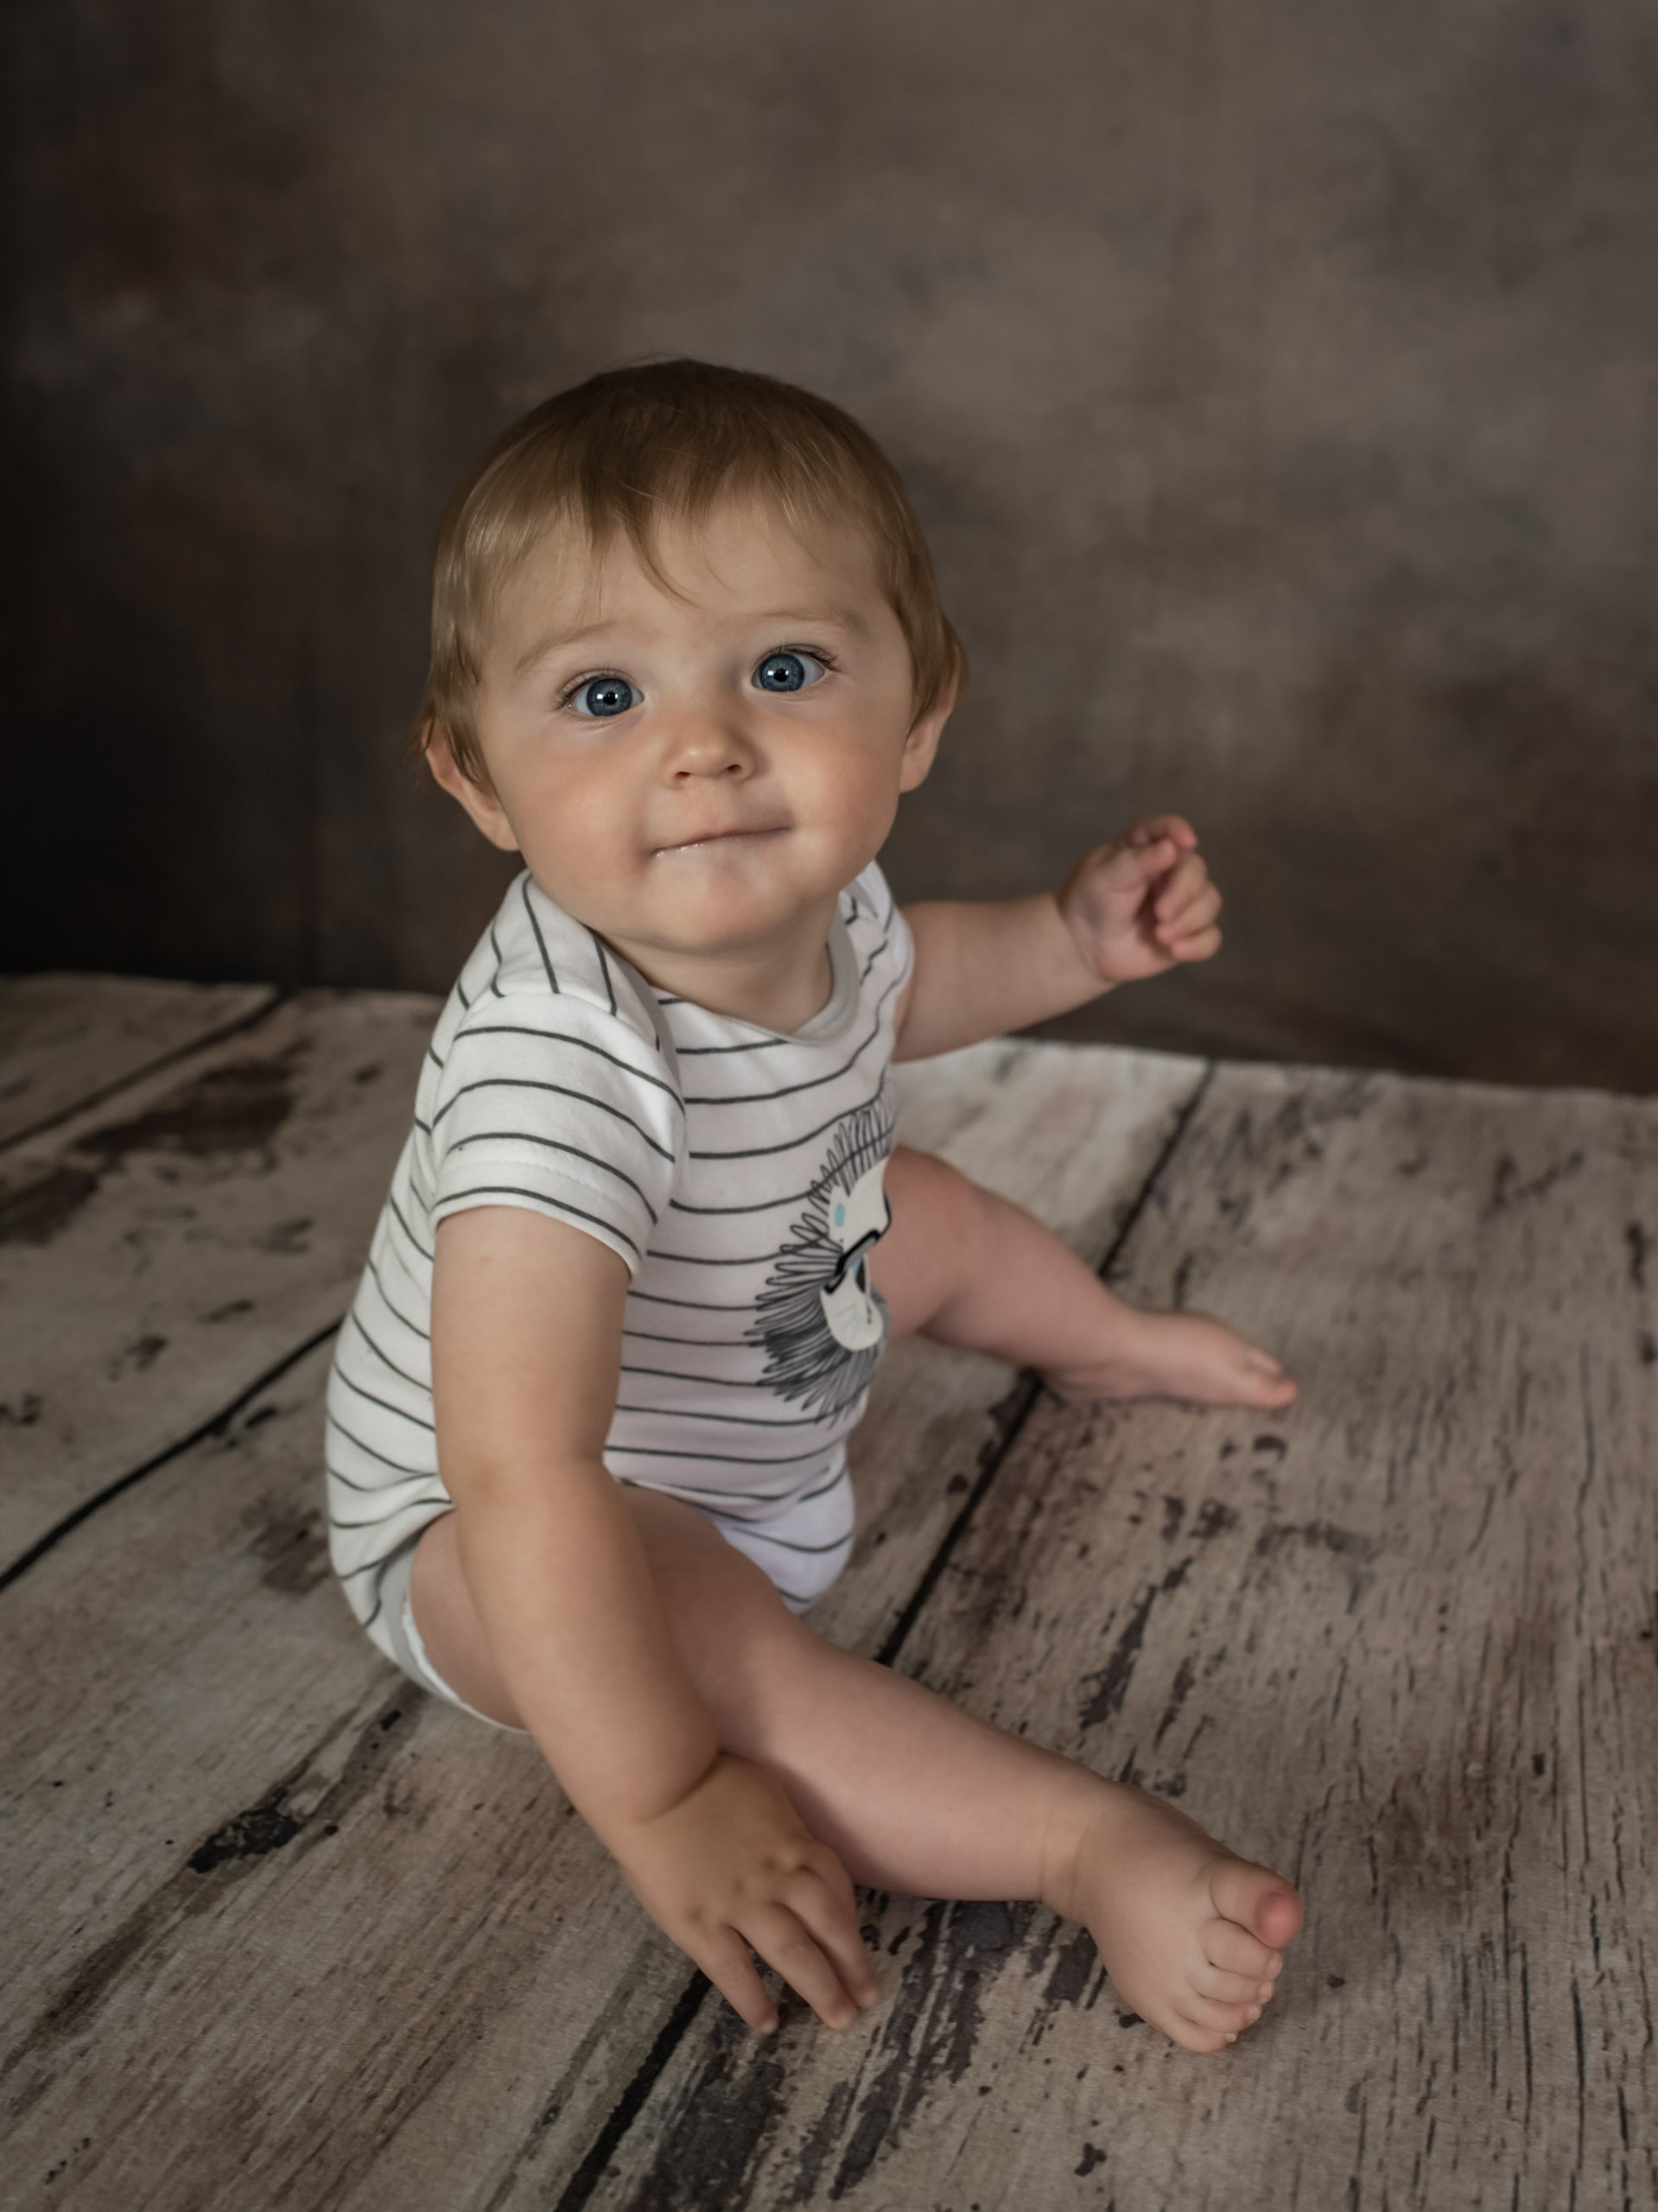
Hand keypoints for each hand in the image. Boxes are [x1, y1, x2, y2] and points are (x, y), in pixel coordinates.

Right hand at [613, 1751, 879, 2033]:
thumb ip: (782, 1825)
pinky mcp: (700, 1923)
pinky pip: (733, 1970)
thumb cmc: (704, 1775)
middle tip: (868, 1998)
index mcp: (791, 1841)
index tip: (856, 1944)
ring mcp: (739, 1902)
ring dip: (820, 1987)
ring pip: (793, 1952)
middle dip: (852, 1964)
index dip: (851, 1919)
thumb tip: (794, 1845)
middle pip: (828, 1925)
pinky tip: (767, 2024)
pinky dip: (752, 1999)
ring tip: (838, 2018)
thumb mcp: (763, 1791)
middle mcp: (775, 1876)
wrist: (655, 1779)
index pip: (836, 1885)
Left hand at [1058, 815, 1221, 986]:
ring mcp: (1183, 902)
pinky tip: (1175, 950)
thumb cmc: (1090, 901)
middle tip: (1160, 913)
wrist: (1084, 946)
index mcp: (1147, 847)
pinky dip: (1199, 944)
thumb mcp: (1104, 876)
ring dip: (1189, 920)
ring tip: (1160, 935)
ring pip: (1210, 903)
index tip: (1186, 842)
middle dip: (1183, 893)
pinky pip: (1211, 937)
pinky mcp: (1188, 933)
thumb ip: (1137, 861)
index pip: (1169, 830)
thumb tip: (1171, 847)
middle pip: (1197, 871)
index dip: (1180, 832)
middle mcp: (1171, 870)